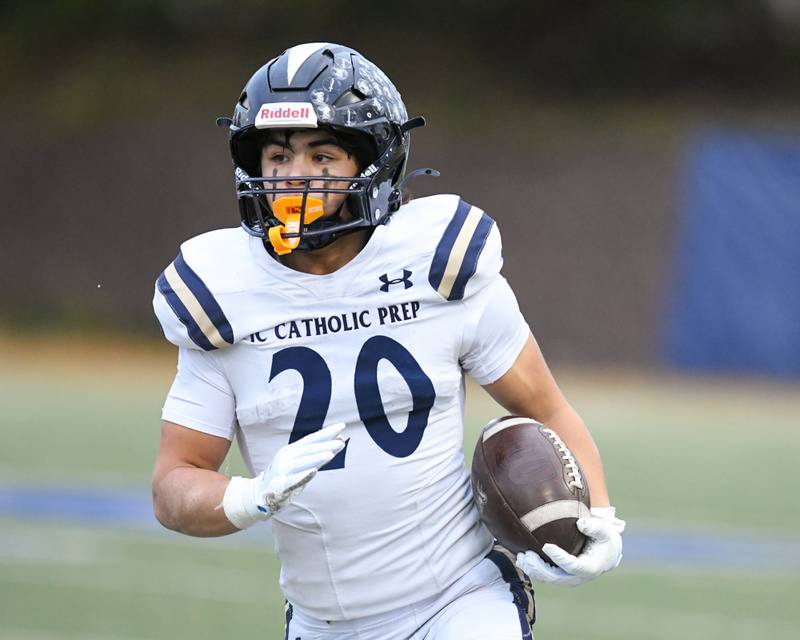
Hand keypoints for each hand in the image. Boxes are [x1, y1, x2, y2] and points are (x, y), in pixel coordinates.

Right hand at [223, 422, 345, 528]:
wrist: (260, 495)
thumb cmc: (284, 477)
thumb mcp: (300, 463)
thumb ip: (318, 455)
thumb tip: (340, 441)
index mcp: (291, 450)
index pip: (311, 439)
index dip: (326, 433)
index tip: (341, 426)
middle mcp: (286, 457)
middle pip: (308, 449)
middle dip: (325, 444)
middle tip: (341, 440)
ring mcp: (282, 470)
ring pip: (302, 462)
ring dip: (316, 458)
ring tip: (330, 454)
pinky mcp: (279, 484)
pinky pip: (293, 479)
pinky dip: (303, 475)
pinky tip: (314, 471)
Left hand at [515, 506, 624, 586]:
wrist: (606, 554)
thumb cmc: (604, 539)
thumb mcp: (605, 531)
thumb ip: (595, 527)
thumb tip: (580, 523)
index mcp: (589, 567)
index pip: (571, 565)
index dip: (558, 557)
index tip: (546, 546)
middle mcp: (577, 577)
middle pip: (555, 577)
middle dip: (539, 568)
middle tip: (526, 555)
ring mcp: (568, 579)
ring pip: (548, 579)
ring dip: (533, 570)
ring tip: (520, 557)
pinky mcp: (561, 577)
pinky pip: (545, 577)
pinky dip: (533, 570)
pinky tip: (521, 560)